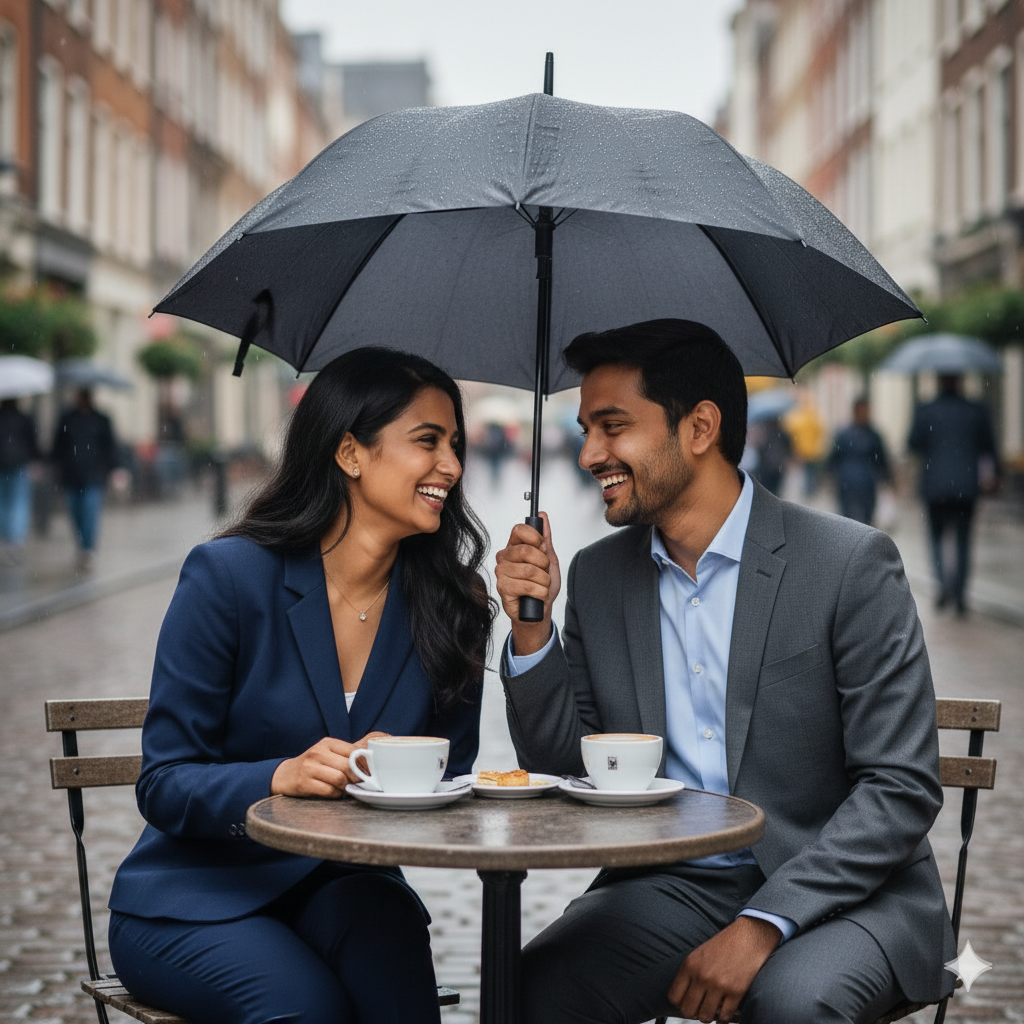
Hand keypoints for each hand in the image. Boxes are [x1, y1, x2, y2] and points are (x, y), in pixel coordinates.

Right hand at [271, 731, 388, 797]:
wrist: (285, 775)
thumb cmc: (312, 765)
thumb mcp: (327, 754)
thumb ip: (346, 756)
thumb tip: (371, 762)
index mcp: (327, 743)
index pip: (353, 751)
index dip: (364, 763)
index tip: (370, 772)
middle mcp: (318, 752)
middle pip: (347, 766)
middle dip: (356, 777)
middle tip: (359, 783)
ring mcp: (309, 767)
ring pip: (339, 779)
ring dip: (346, 787)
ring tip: (344, 788)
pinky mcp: (304, 782)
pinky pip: (329, 791)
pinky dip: (335, 794)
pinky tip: (334, 793)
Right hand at [494, 511, 560, 654]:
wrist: (539, 610)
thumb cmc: (541, 585)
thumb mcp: (549, 559)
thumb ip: (545, 538)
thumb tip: (542, 516)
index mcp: (514, 547)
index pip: (519, 529)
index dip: (535, 537)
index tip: (543, 547)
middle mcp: (504, 557)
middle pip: (525, 550)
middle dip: (543, 563)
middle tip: (544, 571)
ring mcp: (501, 573)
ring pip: (529, 570)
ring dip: (544, 580)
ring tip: (542, 585)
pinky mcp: (502, 588)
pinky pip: (526, 585)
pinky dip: (540, 591)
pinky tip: (538, 594)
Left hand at [667, 917, 780, 1022]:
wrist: (749, 936)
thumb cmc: (725, 944)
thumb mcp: (699, 954)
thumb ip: (689, 973)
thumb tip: (683, 996)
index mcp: (690, 965)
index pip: (674, 997)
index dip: (679, 1003)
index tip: (685, 1003)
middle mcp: (702, 976)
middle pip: (687, 1011)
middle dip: (693, 1013)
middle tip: (699, 1008)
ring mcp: (719, 985)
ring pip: (705, 1017)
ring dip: (708, 1016)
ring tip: (712, 1009)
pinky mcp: (736, 992)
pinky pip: (724, 1017)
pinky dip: (724, 1017)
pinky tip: (724, 1010)